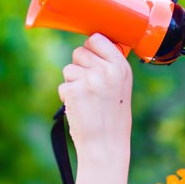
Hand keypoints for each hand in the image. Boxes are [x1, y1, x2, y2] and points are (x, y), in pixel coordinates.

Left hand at [58, 34, 132, 158]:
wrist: (106, 144)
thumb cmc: (113, 115)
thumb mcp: (121, 85)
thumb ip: (109, 64)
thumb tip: (90, 44)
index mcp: (121, 66)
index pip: (96, 38)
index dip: (91, 48)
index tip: (93, 60)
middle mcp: (106, 70)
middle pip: (79, 52)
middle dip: (80, 67)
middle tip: (90, 86)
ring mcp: (89, 80)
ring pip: (69, 68)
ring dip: (73, 82)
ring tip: (87, 99)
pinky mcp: (73, 91)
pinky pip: (63, 85)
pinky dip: (67, 97)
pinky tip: (80, 108)